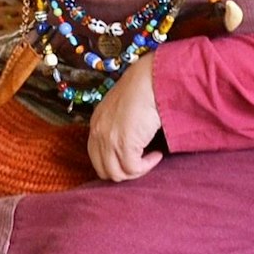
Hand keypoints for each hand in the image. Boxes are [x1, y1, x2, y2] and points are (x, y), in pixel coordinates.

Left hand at [89, 53, 163, 182]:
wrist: (150, 80)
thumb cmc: (143, 91)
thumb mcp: (123, 110)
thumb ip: (119, 126)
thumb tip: (131, 147)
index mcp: (96, 123)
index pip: (96, 157)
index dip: (114, 164)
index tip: (132, 161)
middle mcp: (98, 132)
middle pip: (104, 170)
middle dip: (124, 172)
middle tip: (142, 163)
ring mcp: (108, 139)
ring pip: (117, 174)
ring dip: (136, 171)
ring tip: (151, 158)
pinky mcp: (123, 143)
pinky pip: (132, 168)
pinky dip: (146, 166)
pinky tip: (157, 154)